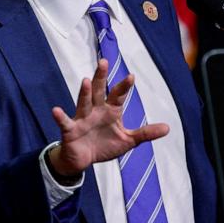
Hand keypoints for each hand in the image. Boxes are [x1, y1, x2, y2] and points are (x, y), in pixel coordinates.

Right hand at [49, 58, 168, 177]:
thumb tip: (168, 128)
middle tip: (104, 62)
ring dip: (84, 92)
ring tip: (86, 81)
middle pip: (98, 91)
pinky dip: (60, 117)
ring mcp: (82, 118)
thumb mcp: (128, 141)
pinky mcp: (70, 129)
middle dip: (101, 77)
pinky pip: (65, 122)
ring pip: (83, 103)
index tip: (131, 76)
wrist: (84, 160)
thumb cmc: (105, 146)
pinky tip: (56, 110)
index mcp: (111, 111)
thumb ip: (145, 133)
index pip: (118, 95)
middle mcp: (96, 110)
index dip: (124, 87)